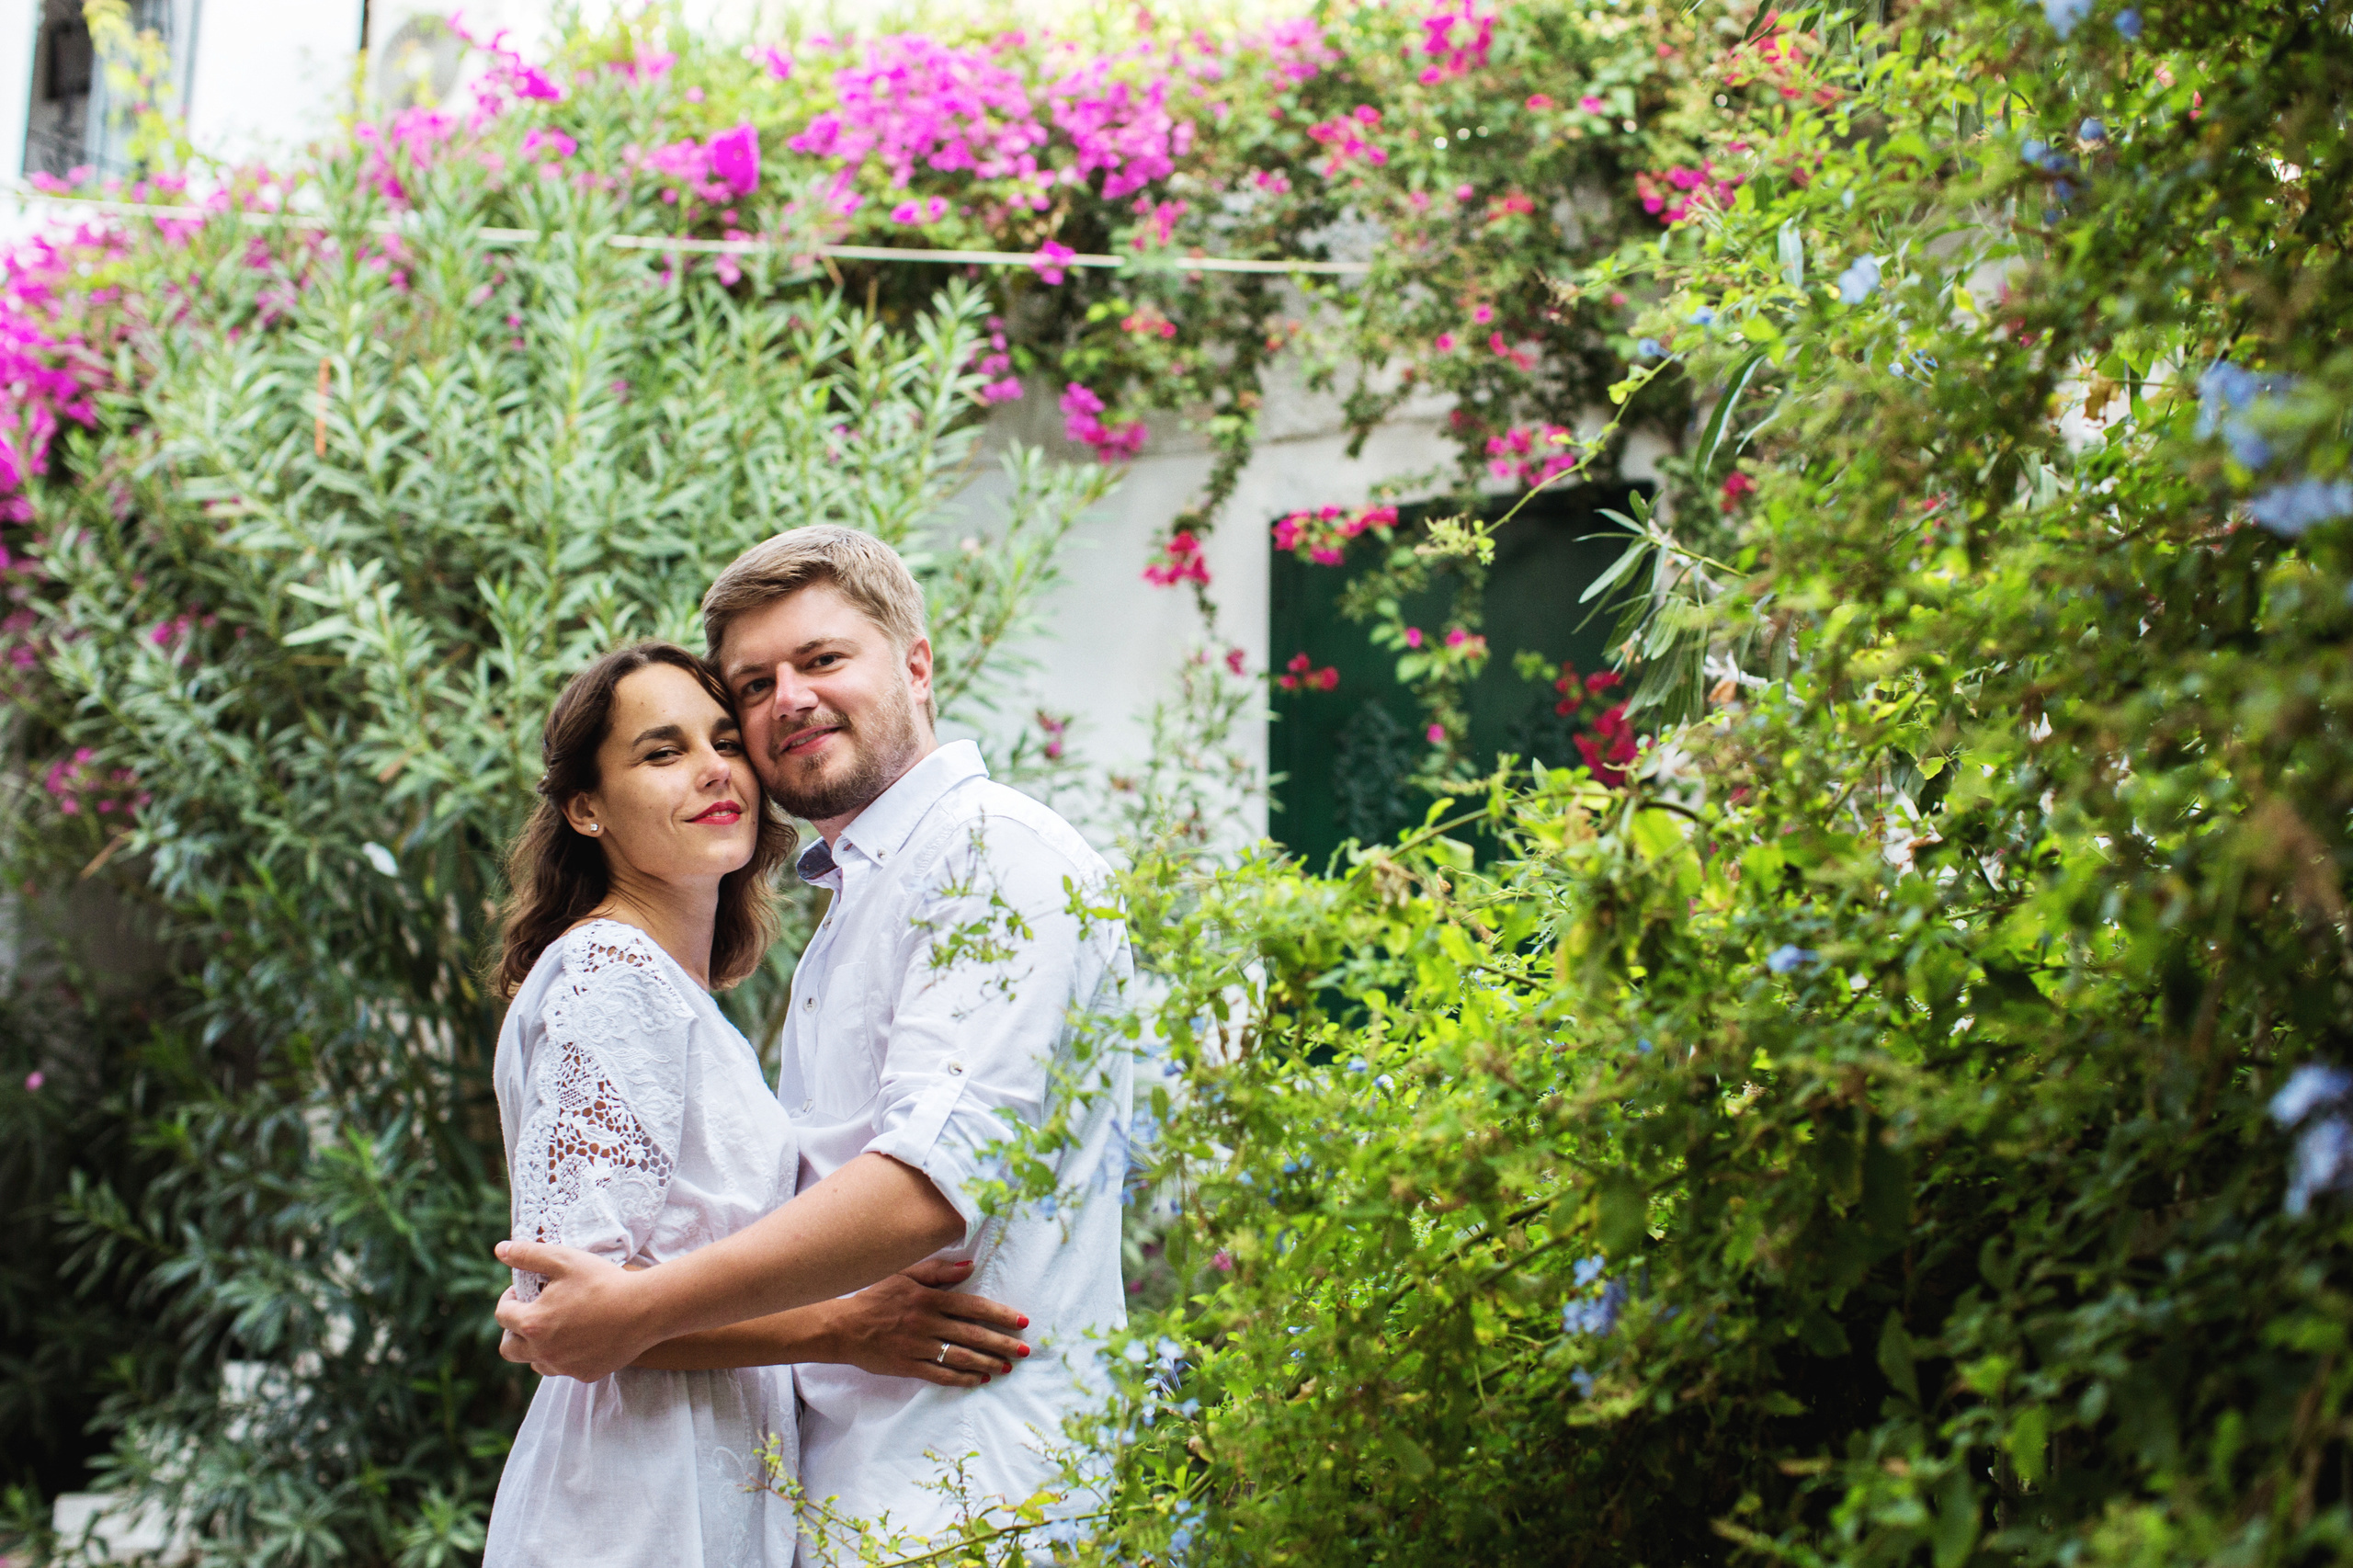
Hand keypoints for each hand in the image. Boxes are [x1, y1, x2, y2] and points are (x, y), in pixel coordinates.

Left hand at [493, 1240, 659, 1380]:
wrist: (645, 1309)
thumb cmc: (603, 1281)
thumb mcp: (564, 1260)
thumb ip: (528, 1255)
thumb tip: (500, 1250)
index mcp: (533, 1323)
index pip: (502, 1315)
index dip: (509, 1298)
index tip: (524, 1290)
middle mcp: (543, 1352)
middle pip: (509, 1349)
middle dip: (513, 1330)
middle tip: (532, 1313)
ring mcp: (564, 1366)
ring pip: (535, 1363)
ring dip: (537, 1346)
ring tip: (556, 1326)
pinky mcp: (585, 1374)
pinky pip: (564, 1368)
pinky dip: (565, 1355)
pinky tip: (581, 1336)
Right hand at [824, 1259, 1032, 1387]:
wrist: (843, 1327)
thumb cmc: (875, 1296)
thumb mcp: (905, 1275)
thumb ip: (938, 1271)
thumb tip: (970, 1266)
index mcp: (929, 1298)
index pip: (973, 1306)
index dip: (999, 1314)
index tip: (1021, 1321)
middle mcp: (927, 1323)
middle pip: (973, 1334)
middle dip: (1002, 1343)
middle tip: (1025, 1350)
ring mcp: (918, 1347)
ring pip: (960, 1356)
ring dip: (987, 1362)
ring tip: (1008, 1367)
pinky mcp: (908, 1366)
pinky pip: (940, 1375)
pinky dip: (961, 1378)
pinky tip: (978, 1379)